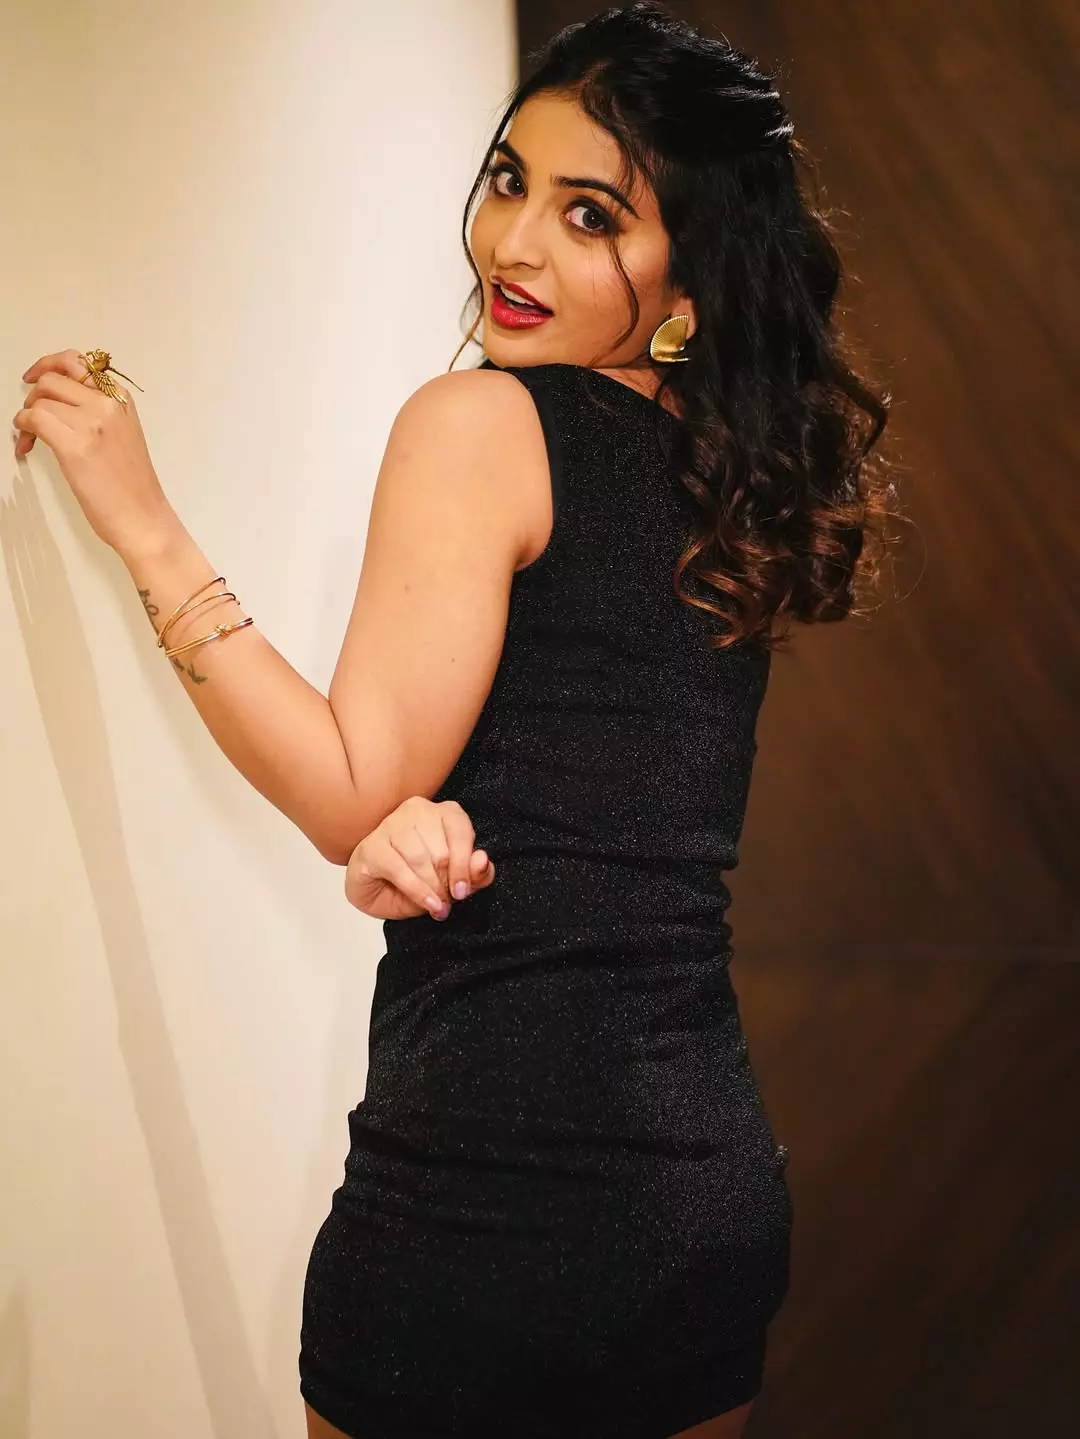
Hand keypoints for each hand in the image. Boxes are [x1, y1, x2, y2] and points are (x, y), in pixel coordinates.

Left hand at [13, 348, 175, 552]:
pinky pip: (33, 419)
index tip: (36, 376)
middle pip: (53, 379)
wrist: (143, 518)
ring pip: (40, 398)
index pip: (77, 363)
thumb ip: (100, 412)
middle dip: (34, 394)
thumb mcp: (125, 435)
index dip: (49, 366)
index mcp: (120, 401)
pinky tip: (26, 445)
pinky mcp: (73, 445)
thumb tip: (64, 403)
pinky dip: (22, 429)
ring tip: (29, 438)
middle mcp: (106, 405)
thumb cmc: (134, 488)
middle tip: (31, 415)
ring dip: (26, 416)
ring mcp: (90, 423)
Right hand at [344, 796, 495, 920]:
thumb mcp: (453, 881)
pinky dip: (417, 891)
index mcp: (442, 812)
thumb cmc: (418, 880)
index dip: (464, 864)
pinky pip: (400, 869)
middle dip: (446, 881)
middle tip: (446, 900)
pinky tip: (426, 903)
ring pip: (420, 858)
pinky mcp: (371, 846)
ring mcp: (390, 825)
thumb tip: (482, 860)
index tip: (463, 891)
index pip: (461, 830)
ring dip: (432, 888)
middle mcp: (416, 811)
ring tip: (436, 904)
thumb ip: (476, 873)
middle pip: (441, 849)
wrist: (376, 892)